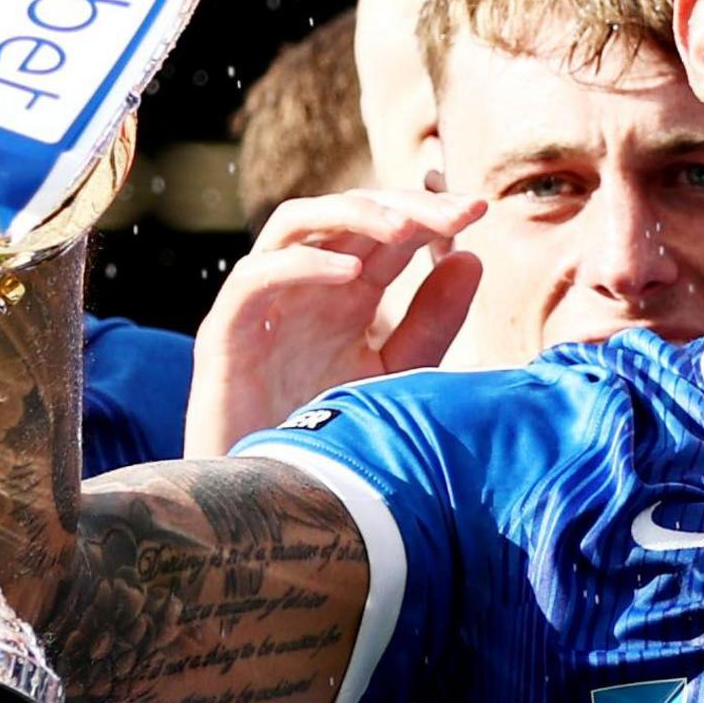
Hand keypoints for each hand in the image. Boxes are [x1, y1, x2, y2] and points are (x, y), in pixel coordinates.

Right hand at [185, 189, 484, 456]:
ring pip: (293, 222)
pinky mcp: (225, 332)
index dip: (430, 213)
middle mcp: (305, 285)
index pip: (387, 230)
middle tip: (456, 213)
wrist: (275, 497)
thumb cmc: (330, 434)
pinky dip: (300, 265)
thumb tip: (471, 257)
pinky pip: (253, 277)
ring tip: (405, 229)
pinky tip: (349, 274)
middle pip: (347, 213)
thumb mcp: (395, 373)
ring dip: (350, 214)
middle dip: (403, 206)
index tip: (478, 209)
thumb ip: (432, 322)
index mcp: (347, 291)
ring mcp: (264, 302)